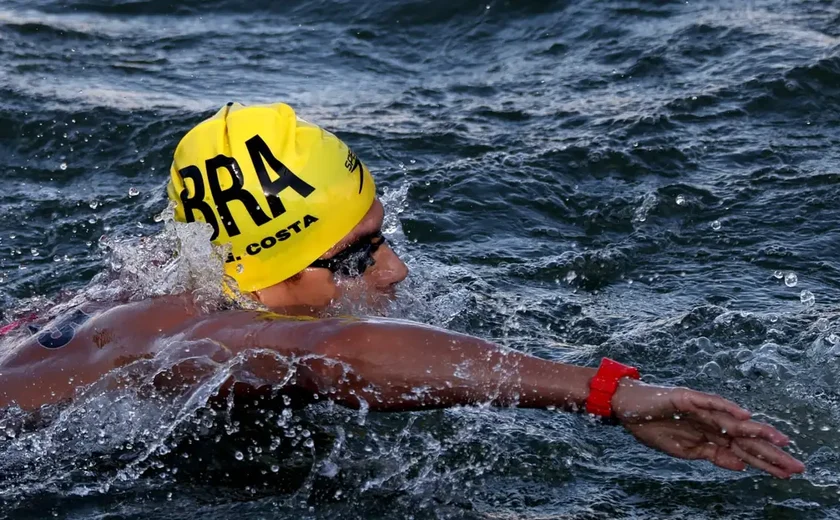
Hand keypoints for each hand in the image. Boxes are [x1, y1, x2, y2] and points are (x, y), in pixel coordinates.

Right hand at [611, 379, 805, 477]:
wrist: (624, 407)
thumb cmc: (651, 426)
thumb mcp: (684, 451)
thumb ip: (713, 455)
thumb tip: (741, 465)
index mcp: (710, 434)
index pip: (743, 449)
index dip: (765, 462)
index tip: (786, 474)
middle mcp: (710, 420)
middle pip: (745, 437)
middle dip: (770, 451)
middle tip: (796, 465)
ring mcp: (700, 408)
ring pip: (733, 420)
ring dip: (757, 430)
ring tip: (781, 440)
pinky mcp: (686, 397)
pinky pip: (709, 402)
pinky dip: (726, 407)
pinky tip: (744, 415)